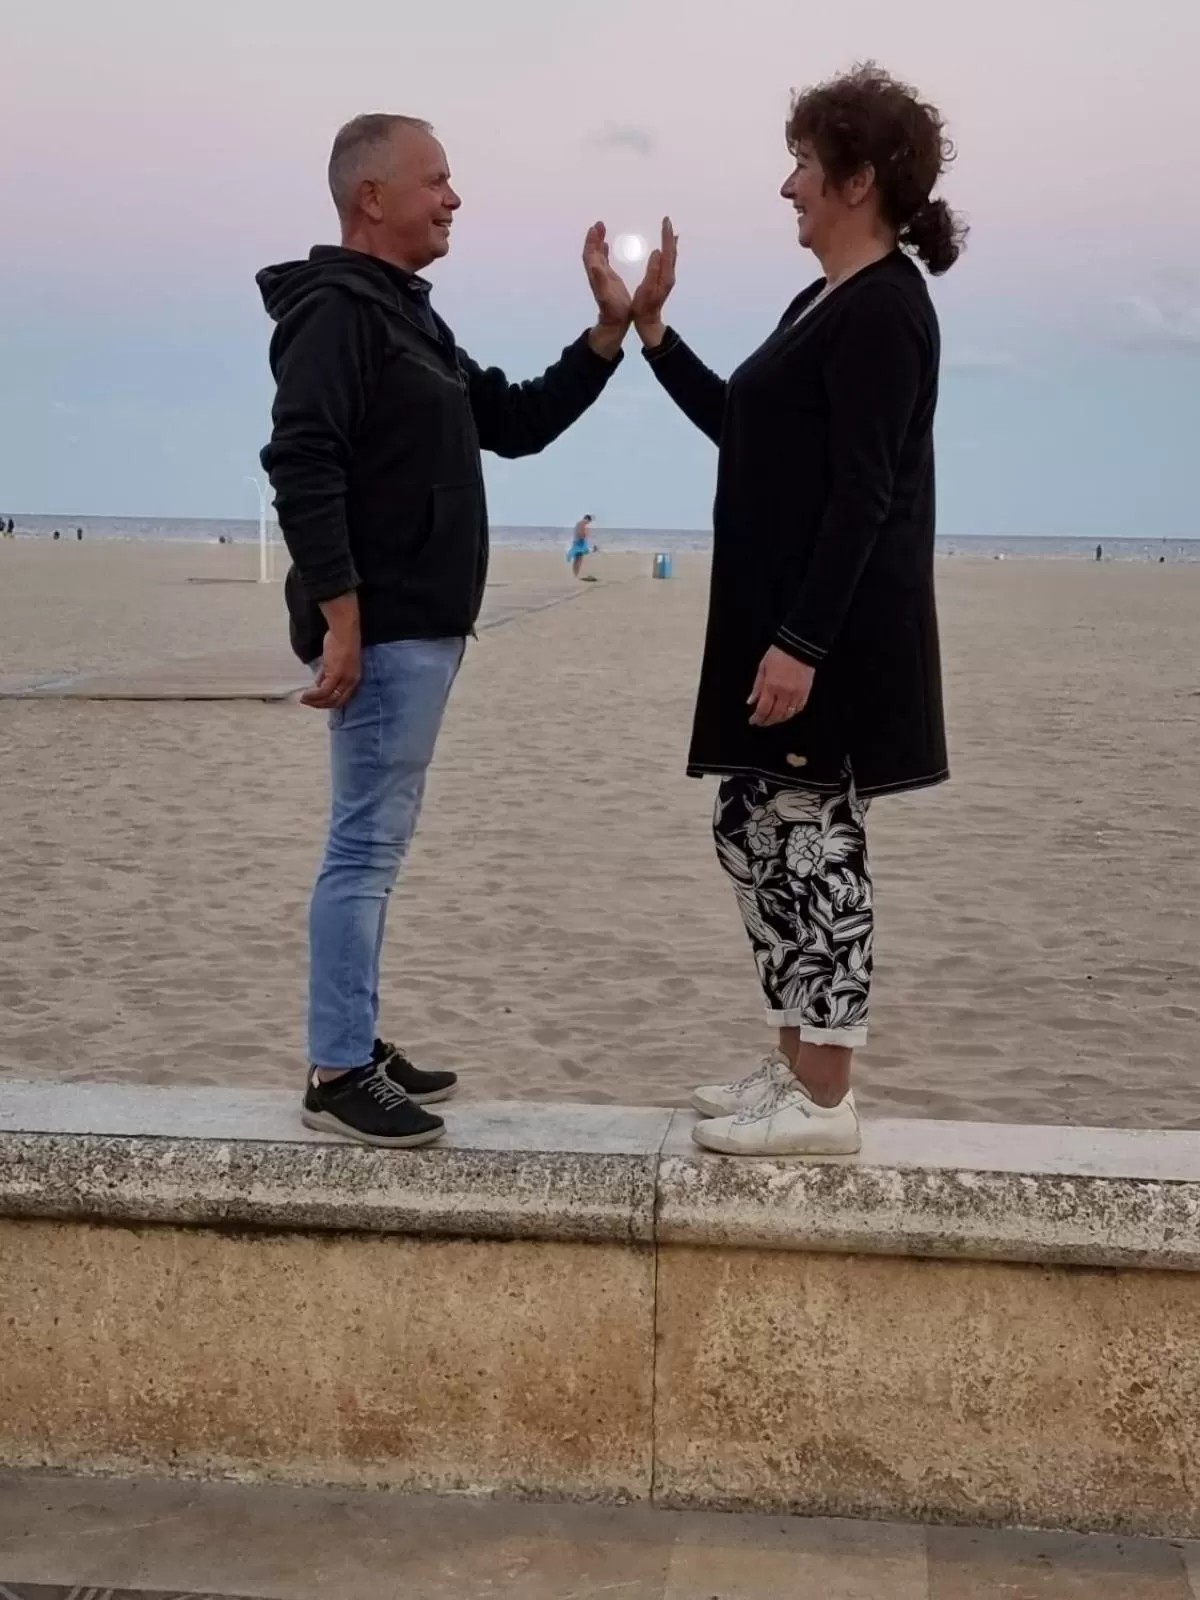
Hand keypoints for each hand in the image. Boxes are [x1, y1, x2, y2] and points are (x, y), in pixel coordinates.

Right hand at [301, 625, 361, 710]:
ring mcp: (344, 679)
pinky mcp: (336, 674)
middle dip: (320, 705)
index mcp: (354, 679)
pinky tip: (305, 694)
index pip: (342, 699)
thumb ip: (327, 673)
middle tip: (307, 702)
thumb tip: (318, 684)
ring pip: (329, 699)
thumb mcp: (335, 661)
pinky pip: (323, 691)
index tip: (316, 702)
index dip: (328, 703)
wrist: (344, 630)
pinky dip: (313, 695)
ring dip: (314, 702)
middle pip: (336, 702)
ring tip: (303, 699)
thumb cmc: (340, 641)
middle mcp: (351, 682)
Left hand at [583, 222, 631, 333]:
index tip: (594, 228)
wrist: (615, 322)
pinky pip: (603, 261)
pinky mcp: (608, 279)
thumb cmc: (612, 311)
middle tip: (599, 224)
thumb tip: (593, 265)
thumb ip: (600, 281)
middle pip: (592, 253)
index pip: (590, 256)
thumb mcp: (606, 296)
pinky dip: (603, 251)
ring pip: (596, 255)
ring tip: (601, 228)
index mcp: (596, 276)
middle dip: (594, 238)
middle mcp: (596, 274)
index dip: (591, 243)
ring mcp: (602, 276)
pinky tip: (606, 244)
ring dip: (597, 242)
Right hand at [632, 217, 676, 345]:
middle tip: (667, 221)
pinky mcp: (663, 280)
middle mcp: (668, 275)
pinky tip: (665, 249)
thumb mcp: (646, 289)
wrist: (648, 321)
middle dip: (669, 235)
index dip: (666, 236)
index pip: (667, 251)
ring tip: (669, 230)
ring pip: (670, 255)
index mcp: (665, 276)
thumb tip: (658, 252)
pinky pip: (667, 261)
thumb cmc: (644, 308)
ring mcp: (666, 278)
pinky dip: (668, 250)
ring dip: (670, 242)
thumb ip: (652, 271)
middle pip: (671, 251)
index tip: (665, 222)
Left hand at [747, 646, 814, 727]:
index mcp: (771, 685)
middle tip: (761, 722)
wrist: (799, 646)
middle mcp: (784, 692)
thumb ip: (757, 687)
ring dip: (778, 719)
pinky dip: (791, 713)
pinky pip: (798, 708)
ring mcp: (797, 693)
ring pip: (787, 714)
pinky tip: (785, 713)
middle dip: (767, 721)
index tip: (753, 721)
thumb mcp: (763, 668)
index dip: (757, 718)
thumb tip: (750, 702)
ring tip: (772, 719)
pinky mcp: (806, 692)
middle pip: (775, 715)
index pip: (763, 709)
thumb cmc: (778, 654)